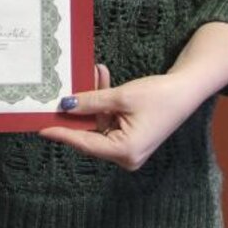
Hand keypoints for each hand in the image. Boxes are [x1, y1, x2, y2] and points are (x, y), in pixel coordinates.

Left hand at [40, 22, 227, 170]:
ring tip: (93, 71)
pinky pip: (110, 120)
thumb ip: (90, 102)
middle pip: (91, 133)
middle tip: (58, 94)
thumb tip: (65, 105)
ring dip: (94, 99)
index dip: (62, 133)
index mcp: (124, 152)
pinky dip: (104, 102)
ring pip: (100, 123)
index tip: (41, 127)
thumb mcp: (120, 96)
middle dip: (80, 108)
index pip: (85, 143)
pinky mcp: (131, 136)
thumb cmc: (159, 95)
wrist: (186, 90)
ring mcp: (129, 147)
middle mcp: (126, 156)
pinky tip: (101, 77)